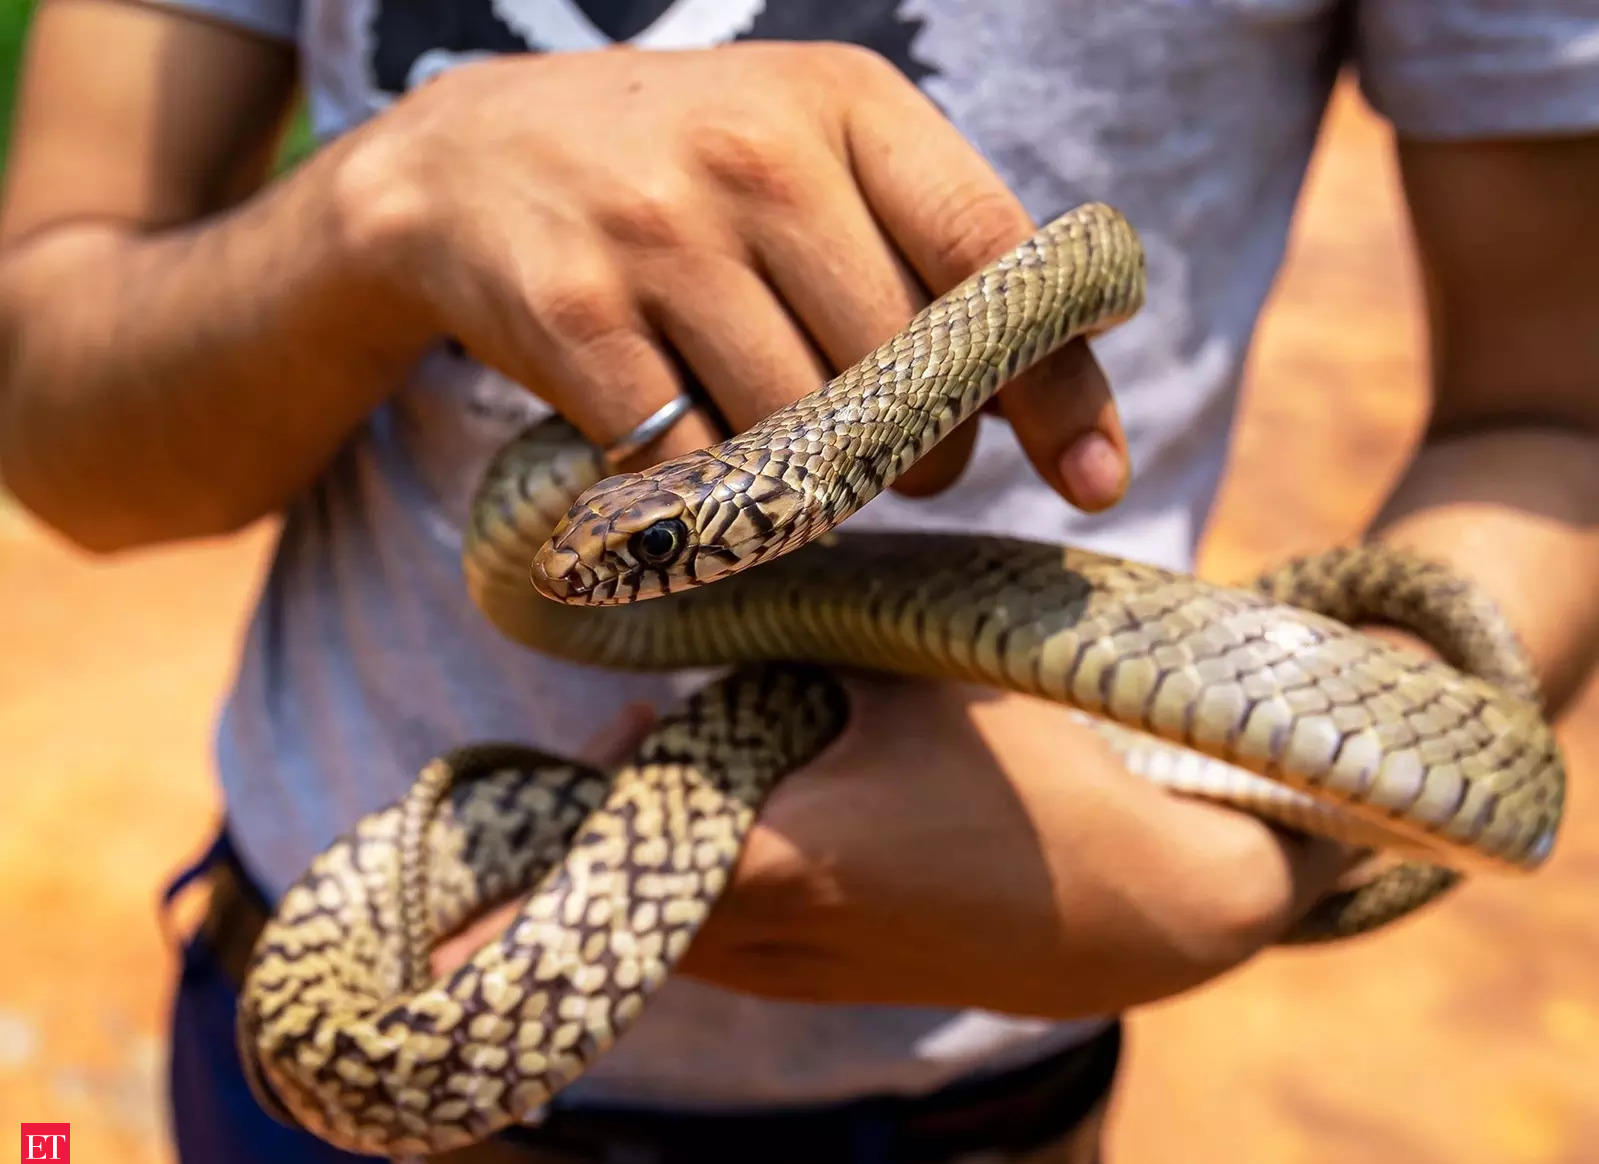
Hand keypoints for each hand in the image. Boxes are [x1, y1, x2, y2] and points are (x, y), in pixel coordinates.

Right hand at [334, 44, 1127, 507]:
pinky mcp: (575, 313)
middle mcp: (757, 152)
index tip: (1096, 479)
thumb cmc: (677, 176)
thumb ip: (924, 245)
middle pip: (905, 374)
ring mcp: (659, 230)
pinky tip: (699, 461)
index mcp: (846, 101)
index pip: (993, 256)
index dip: (1055, 382)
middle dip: (923, 454)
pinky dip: (714, 495)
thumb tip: (1050, 395)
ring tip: (792, 453)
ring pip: (804, 433)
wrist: (463, 162)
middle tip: (898, 459)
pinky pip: (695, 465)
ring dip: (817, 483)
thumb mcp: (806, 155)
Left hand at [434, 677, 1352, 1017]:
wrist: (1149, 898)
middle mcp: (773, 937)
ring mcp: (800, 974)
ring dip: (621, 866)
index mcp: (783, 852)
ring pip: (656, 930)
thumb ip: (766, 668)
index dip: (502, 892)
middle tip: (510, 798)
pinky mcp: (827, 984)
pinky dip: (677, 889)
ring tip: (612, 783)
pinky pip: (710, 943)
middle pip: (610, 907)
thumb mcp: (907, 678)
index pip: (602, 879)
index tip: (414, 914)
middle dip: (554, 853)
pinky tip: (706, 809)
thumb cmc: (1038, 763)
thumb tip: (635, 705)